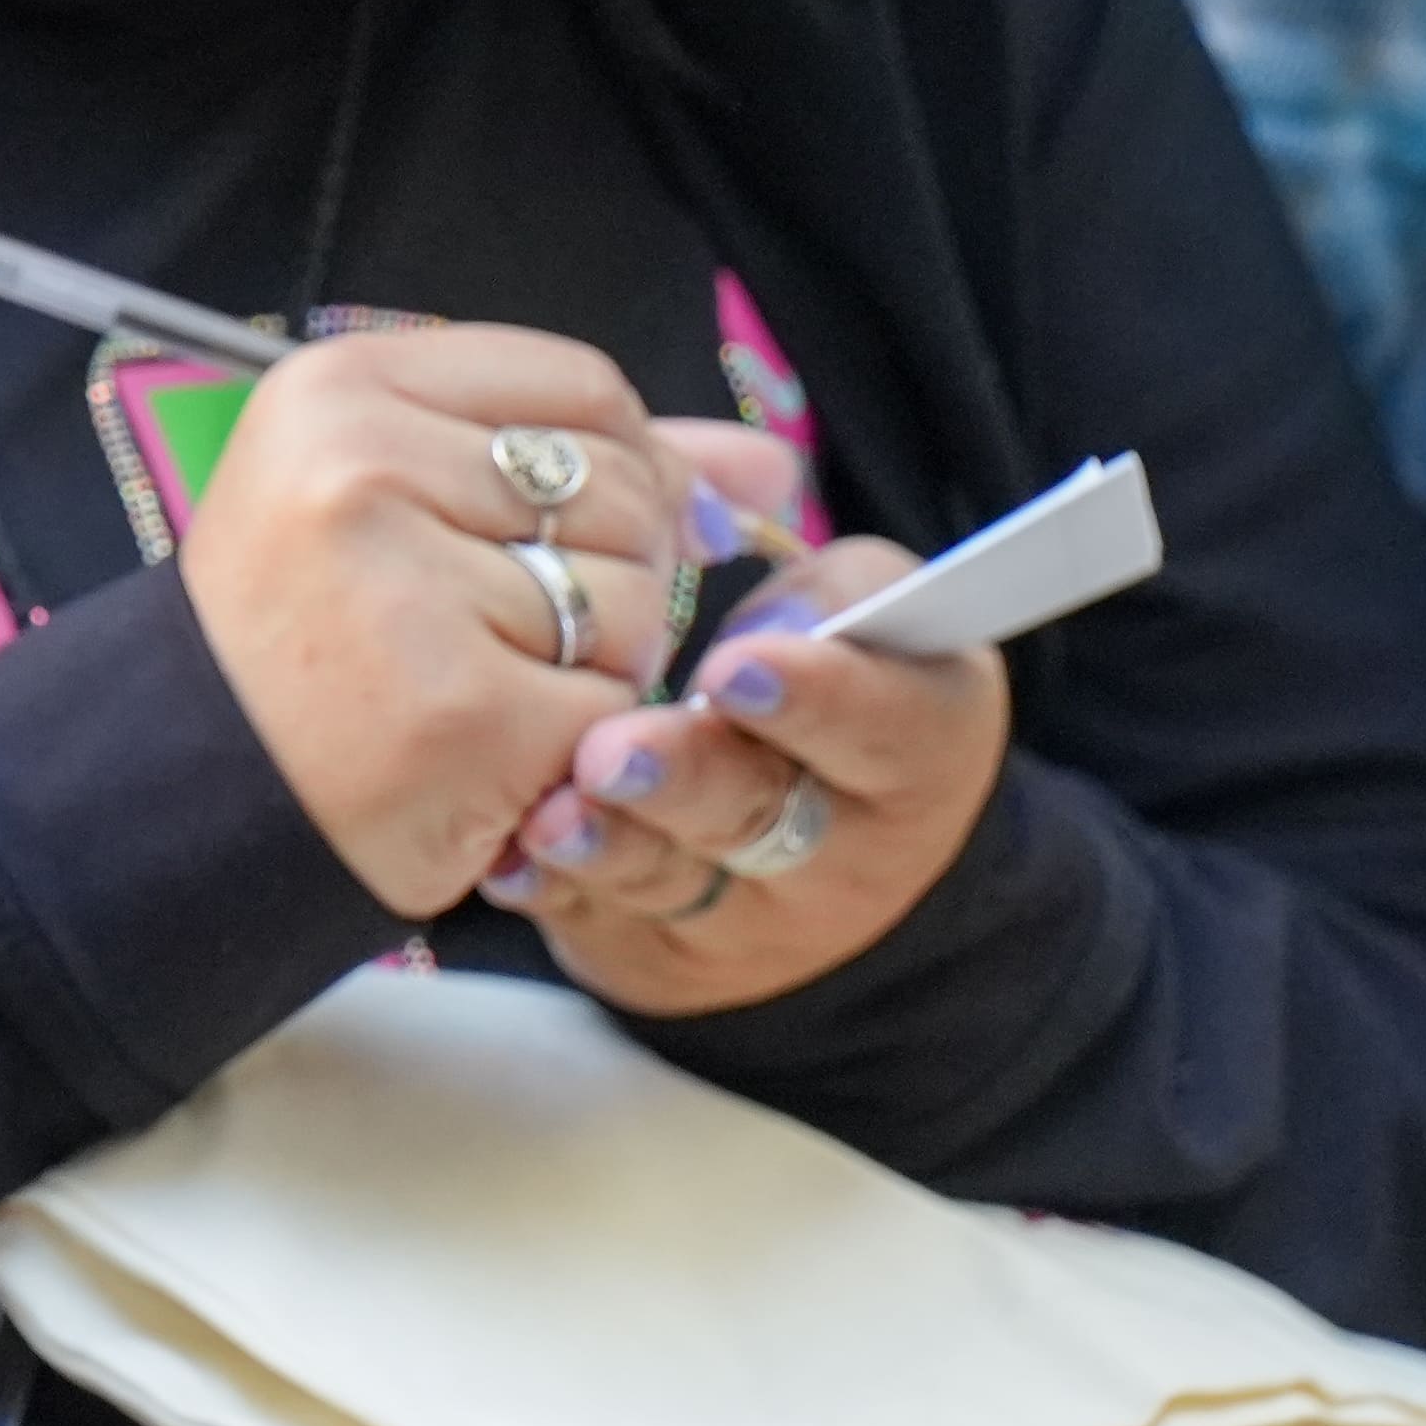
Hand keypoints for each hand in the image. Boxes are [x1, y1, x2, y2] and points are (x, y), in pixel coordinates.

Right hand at [171, 326, 806, 918]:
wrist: (193, 784)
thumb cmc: (305, 632)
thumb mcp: (399, 495)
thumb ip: (591, 460)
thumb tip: (771, 467)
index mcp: (341, 391)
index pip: (582, 387)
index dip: (616, 462)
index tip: (572, 528)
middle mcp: (364, 470)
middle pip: (621, 491)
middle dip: (605, 572)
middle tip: (500, 626)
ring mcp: (408, 591)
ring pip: (632, 601)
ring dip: (594, 662)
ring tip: (486, 683)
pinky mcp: (461, 711)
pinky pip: (611, 705)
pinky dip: (575, 740)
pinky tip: (495, 746)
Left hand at [496, 545, 1013, 1017]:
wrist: (811, 848)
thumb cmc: (822, 683)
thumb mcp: (856, 617)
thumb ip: (808, 555)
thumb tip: (756, 476)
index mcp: (916, 743)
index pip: (886, 723)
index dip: (818, 694)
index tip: (738, 660)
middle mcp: (842, 846)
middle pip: (760, 810)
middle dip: (685, 776)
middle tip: (616, 748)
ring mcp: (742, 911)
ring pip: (669, 877)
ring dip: (606, 842)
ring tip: (554, 809)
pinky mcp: (652, 949)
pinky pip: (593, 920)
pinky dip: (547, 886)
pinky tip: (508, 856)